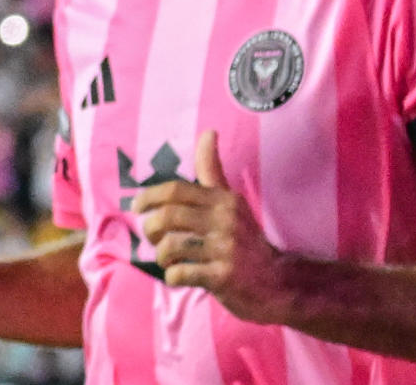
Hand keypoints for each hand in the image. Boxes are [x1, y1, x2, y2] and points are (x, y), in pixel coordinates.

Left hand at [133, 131, 291, 323]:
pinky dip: (172, 276)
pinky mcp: (223, 277)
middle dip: (150, 229)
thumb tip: (208, 132)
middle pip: (168, 216)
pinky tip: (180, 276)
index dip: (149, 197)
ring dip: (161, 256)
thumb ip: (213, 171)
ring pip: (170, 246)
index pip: (176, 190)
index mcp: (224, 200)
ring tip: (168, 260)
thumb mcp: (231, 202)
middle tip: (152, 239)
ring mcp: (225, 249)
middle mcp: (225, 220)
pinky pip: (181, 273)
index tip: (136, 207)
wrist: (280, 283)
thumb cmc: (246, 240)